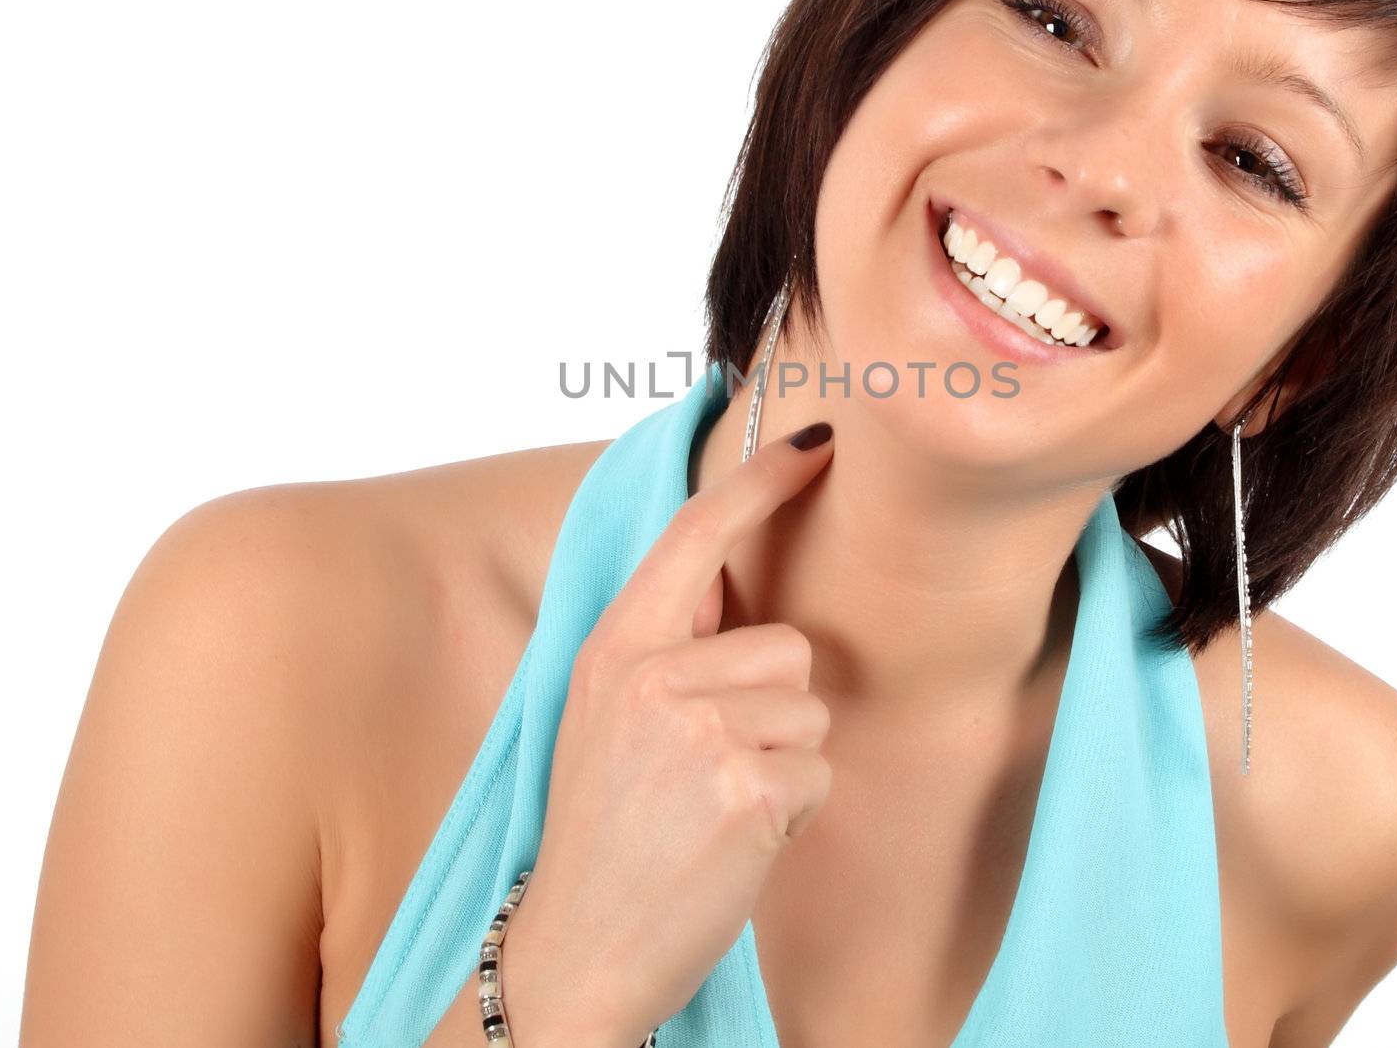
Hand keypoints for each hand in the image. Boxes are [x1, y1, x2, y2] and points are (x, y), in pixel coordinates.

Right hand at [512, 420, 836, 1039]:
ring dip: (784, 762)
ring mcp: (696, 730)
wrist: (577, 951)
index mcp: (615, 647)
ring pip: (811, 708)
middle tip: (708, 775)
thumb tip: (732, 580)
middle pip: (789, 646)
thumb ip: (666, 648)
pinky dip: (794, 811)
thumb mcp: (608, 718)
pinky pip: (819, 770)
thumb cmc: (607, 833)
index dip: (762, 482)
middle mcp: (650, 674)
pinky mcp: (743, 787)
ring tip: (716, 808)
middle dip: (773, 710)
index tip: (817, 444)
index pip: (696, 536)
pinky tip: (735, 842)